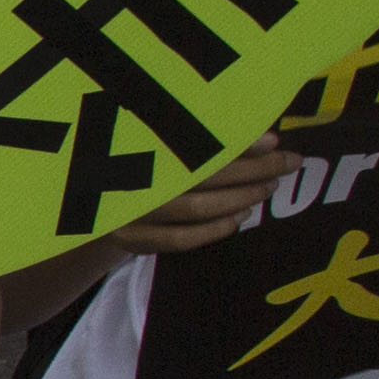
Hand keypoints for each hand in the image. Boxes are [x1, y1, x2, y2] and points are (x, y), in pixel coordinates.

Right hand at [116, 139, 287, 250]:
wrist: (92, 199)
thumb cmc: (145, 162)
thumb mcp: (170, 143)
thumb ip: (213, 139)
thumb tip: (269, 141)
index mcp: (141, 143)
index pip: (200, 143)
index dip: (240, 143)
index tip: (275, 141)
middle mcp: (133, 176)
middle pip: (203, 174)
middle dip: (252, 170)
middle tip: (285, 164)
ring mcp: (130, 210)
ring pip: (196, 208)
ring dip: (240, 198)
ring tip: (267, 188)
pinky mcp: (131, 238)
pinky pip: (180, 239)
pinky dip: (215, 230)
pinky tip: (240, 217)